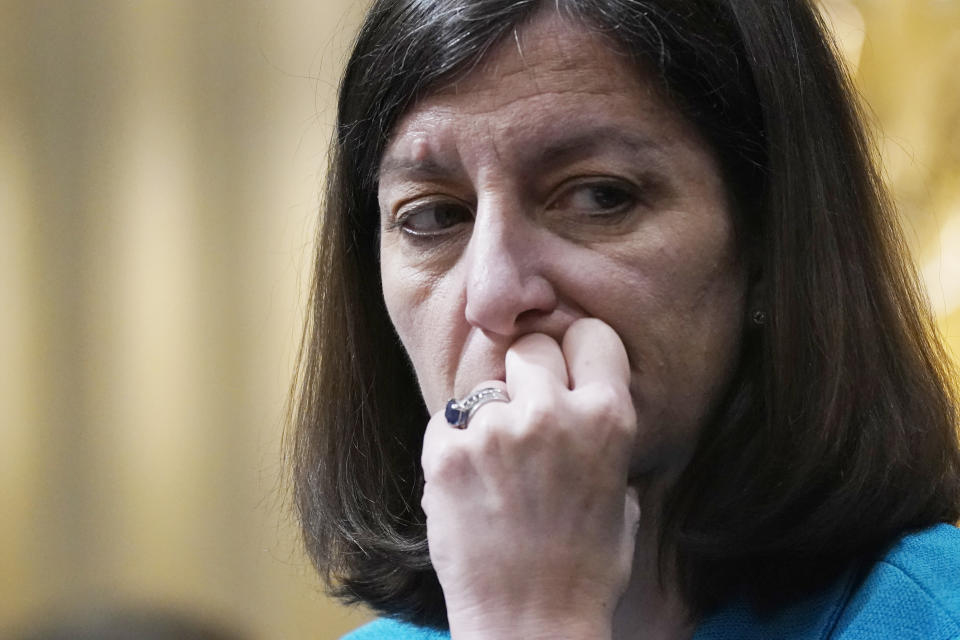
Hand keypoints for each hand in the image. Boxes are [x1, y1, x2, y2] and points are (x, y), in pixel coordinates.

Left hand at [421, 318, 640, 639]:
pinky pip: (448, 419)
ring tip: (498, 462)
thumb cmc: (585, 569)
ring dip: (491, 411)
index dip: (579, 351)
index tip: (569, 367)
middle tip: (528, 412)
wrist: (530, 625)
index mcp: (607, 419)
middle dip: (531, 372)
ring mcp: (493, 432)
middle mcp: (551, 414)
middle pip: (533, 346)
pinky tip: (471, 481)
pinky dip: (455, 442)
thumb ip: (601, 438)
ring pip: (486, 382)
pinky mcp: (446, 454)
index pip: (593, 334)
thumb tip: (582, 403)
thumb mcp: (620, 496)